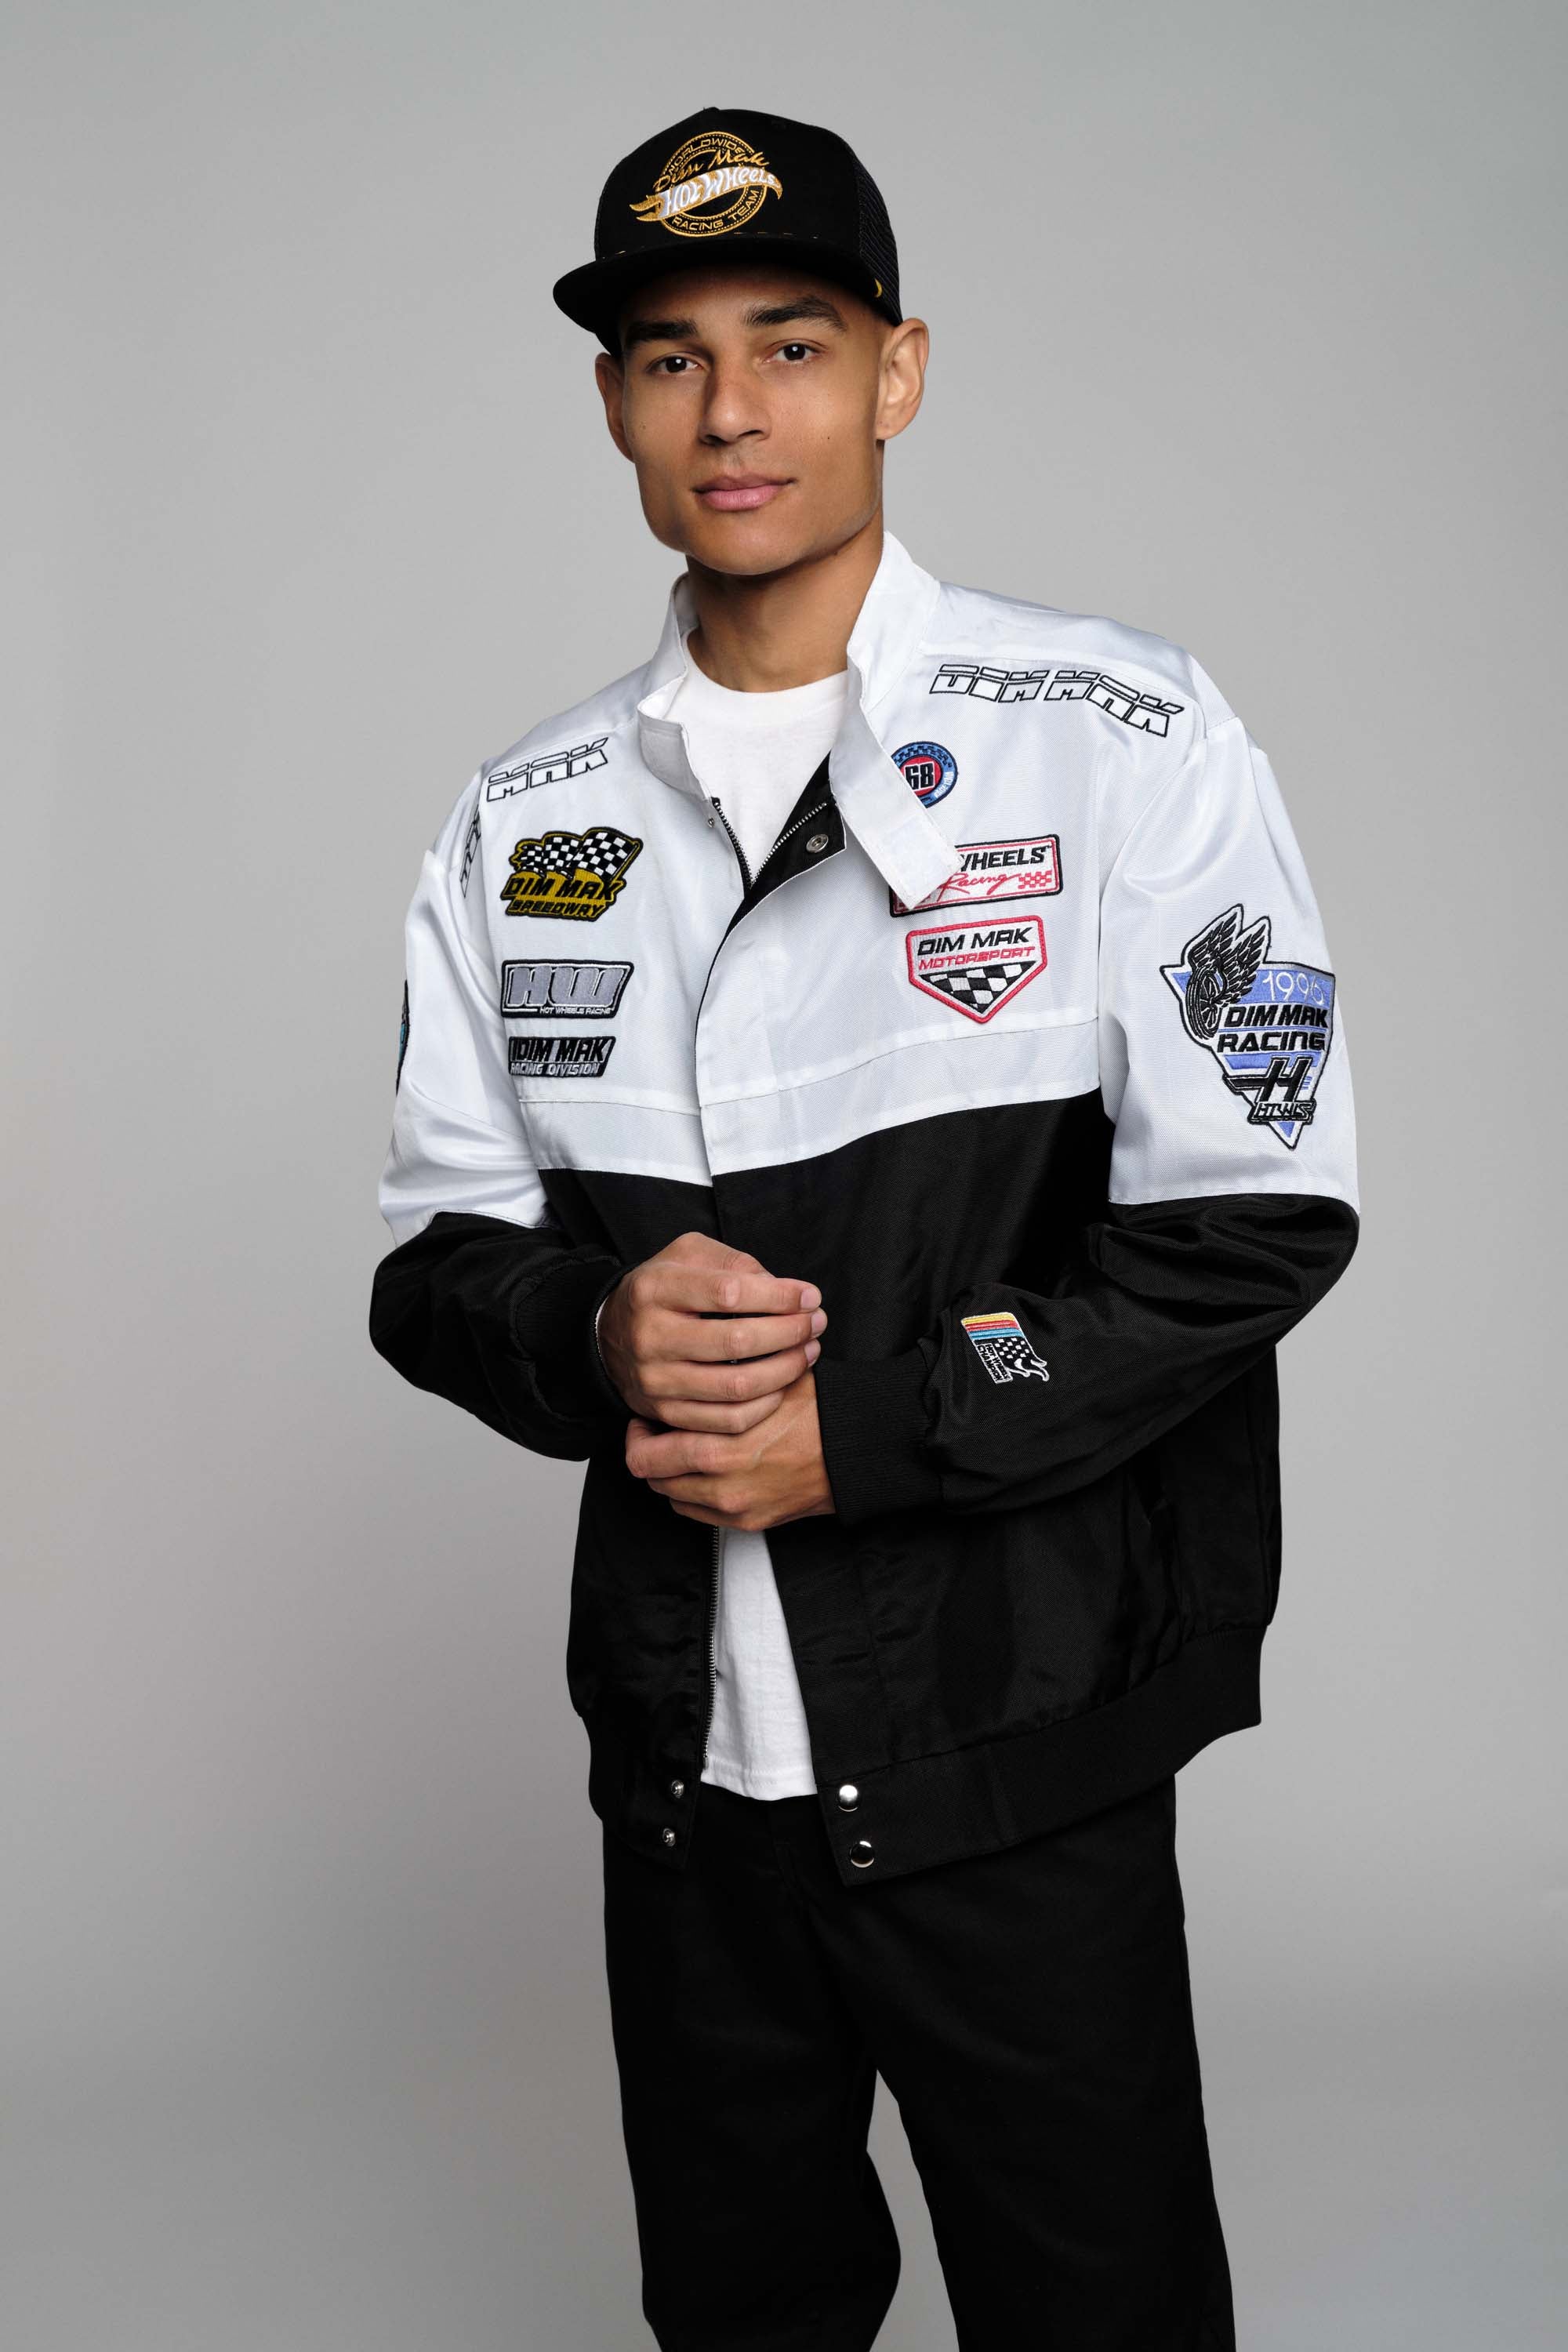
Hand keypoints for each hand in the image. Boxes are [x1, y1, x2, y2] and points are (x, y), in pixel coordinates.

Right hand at [597, 1231, 826, 1432]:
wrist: (610, 1334)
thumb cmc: (662, 1289)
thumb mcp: (687, 1255)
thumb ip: (733, 1262)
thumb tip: (784, 1288)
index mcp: (655, 1288)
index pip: (729, 1293)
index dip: (778, 1295)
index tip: (810, 1296)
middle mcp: (650, 1336)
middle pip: (736, 1341)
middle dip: (789, 1332)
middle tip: (816, 1323)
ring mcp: (655, 1379)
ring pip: (735, 1386)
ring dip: (785, 1370)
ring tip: (808, 1351)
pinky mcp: (664, 1412)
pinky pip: (725, 1420)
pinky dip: (763, 1405)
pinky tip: (781, 1384)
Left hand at [625, 1366, 833, 1528]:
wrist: (857, 1452)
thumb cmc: (818, 1412)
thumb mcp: (765, 1381)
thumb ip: (722, 1380)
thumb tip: (693, 1363)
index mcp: (717, 1444)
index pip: (644, 1449)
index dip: (639, 1430)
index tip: (647, 1418)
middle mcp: (719, 1482)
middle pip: (651, 1477)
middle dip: (648, 1453)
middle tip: (655, 1435)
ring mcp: (733, 1506)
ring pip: (671, 1497)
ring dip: (671, 1475)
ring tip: (684, 1452)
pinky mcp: (748, 1521)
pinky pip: (699, 1513)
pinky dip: (694, 1494)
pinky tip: (709, 1472)